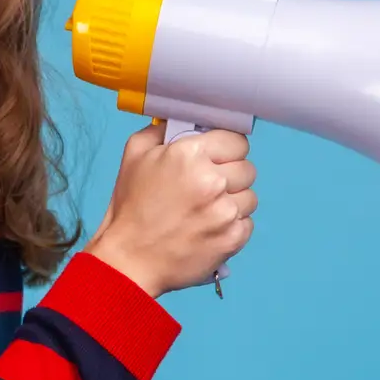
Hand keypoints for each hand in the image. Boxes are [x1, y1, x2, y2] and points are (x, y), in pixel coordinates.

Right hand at [82, 120, 256, 297]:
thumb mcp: (134, 156)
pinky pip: (248, 223)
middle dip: (230, 175)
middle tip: (208, 187)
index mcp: (190, 155)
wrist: (129, 259)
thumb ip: (161, 131)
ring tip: (207, 211)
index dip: (226, 149)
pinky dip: (232, 226)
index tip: (217, 158)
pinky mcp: (232, 239)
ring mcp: (225, 212)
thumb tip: (181, 120)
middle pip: (247, 168)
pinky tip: (209, 229)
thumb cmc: (130, 208)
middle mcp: (212, 181)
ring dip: (233, 202)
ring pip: (250, 196)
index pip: (236, 140)